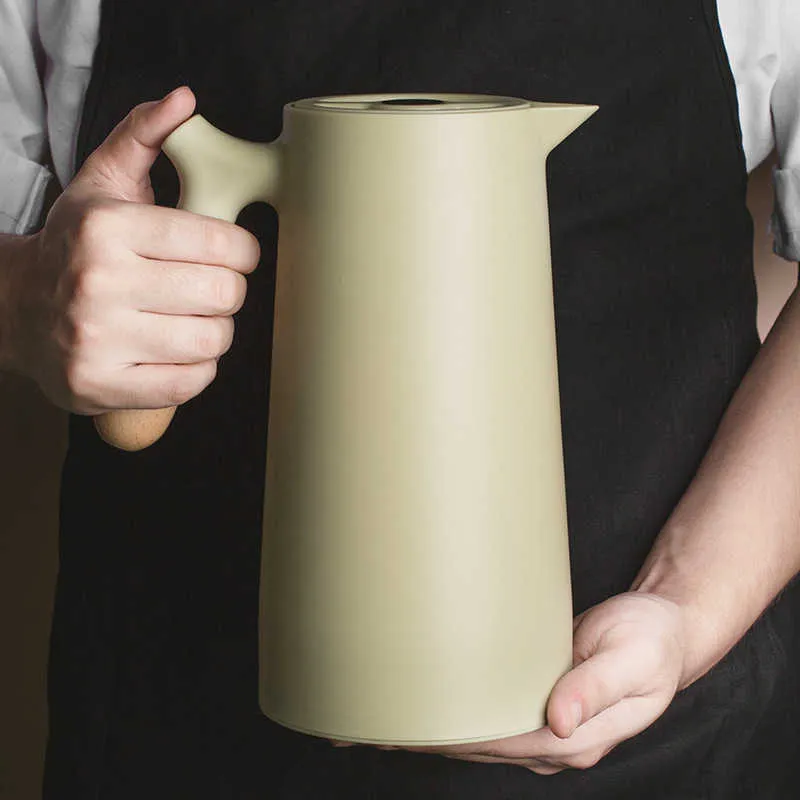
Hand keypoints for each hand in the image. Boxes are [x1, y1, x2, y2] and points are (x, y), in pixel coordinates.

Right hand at [5, 87, 259, 412]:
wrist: (17, 310)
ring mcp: (96, 339)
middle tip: (212, 287)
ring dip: (216, 330)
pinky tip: (177, 350)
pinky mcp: (100, 384)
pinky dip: (198, 368)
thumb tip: (184, 101)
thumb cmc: (74, 246)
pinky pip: (191, 382)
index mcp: (107, 227)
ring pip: (213, 340)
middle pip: (224, 294)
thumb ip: (144, 137)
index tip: (234, 253)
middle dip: (229, 291)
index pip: (219, 241)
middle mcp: (97, 282)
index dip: (242, 250)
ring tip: (192, 318)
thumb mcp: (102, 183)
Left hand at [390, 593, 686, 774]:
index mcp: (579, 736)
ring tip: (382, 717)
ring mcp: (546, 724)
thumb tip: (560, 718)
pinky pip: (491, 714)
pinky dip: (457, 711)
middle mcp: (556, 739)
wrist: (662, 631)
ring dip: (435, 728)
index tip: (409, 730)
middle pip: (481, 745)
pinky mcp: (538, 701)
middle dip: (429, 739)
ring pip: (481, 734)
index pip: (502, 742)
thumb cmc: (651, 640)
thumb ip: (598, 687)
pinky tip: (429, 702)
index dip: (453, 738)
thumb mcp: (635, 658)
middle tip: (372, 722)